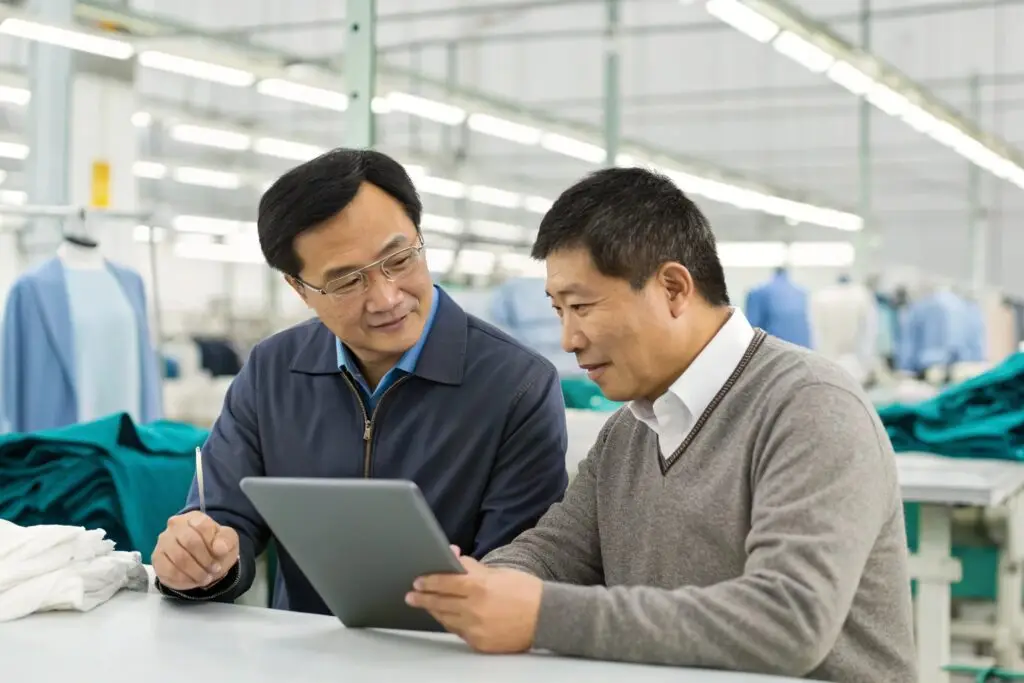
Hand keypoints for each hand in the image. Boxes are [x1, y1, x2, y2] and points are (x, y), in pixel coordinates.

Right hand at [152, 511, 239, 591]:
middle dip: (205, 560)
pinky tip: (193, 581)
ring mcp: (163, 542)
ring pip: (179, 558)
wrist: (203, 560)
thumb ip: (226, 540)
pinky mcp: (157, 558)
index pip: (202, 525)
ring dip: (196, 572)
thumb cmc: (215, 546)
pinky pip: (169, 571)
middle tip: (214, 570)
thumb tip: (220, 548)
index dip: (213, 543)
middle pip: (190, 542)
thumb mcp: (228, 540)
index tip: (221, 555)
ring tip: (206, 578)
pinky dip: (184, 579)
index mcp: (194, 517)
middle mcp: (175, 526)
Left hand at [406, 556, 542, 653]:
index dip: (429, 581)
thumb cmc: (525, 592)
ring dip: (434, 611)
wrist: (547, 618)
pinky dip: (451, 623)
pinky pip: (458, 632)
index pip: (445, 582)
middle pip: (440, 602)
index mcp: (480, 587)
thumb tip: (454, 557)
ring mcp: (476, 628)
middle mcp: (475, 609)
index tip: (418, 581)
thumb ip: (473, 568)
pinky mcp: (480, 643)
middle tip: (412, 595)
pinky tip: (446, 617)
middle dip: (423, 598)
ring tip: (427, 605)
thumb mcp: (499, 573)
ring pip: (446, 619)